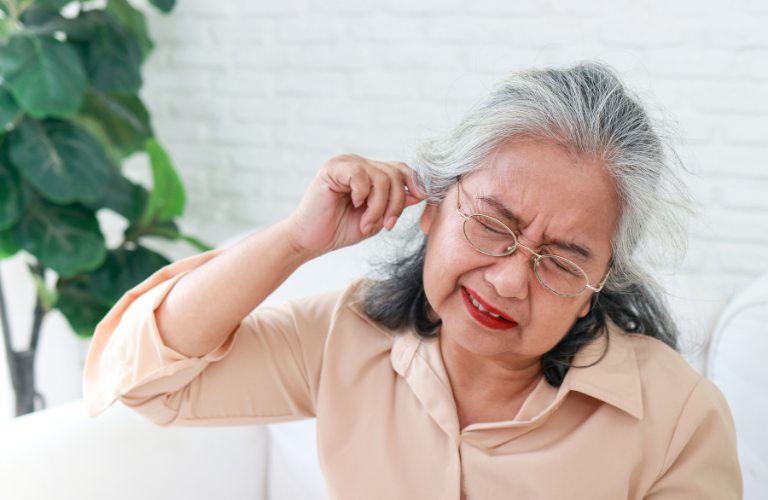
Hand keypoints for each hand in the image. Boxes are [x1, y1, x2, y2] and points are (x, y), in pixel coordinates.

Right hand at [287, 154, 425, 256]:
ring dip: (379, 206)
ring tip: (367, 224)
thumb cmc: (340, 230)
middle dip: (397, 203)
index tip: (420, 199)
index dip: (414, 182)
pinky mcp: (332, 169)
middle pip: (395, 173)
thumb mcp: (376, 218)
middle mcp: (358, 164)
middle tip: (387, 225)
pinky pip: (360, 176)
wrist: (310, 241)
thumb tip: (420, 192)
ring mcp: (344, 163)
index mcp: (368, 173)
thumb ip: (395, 204)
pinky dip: (363, 195)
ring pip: (382, 177)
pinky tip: (354, 205)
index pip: (400, 168)